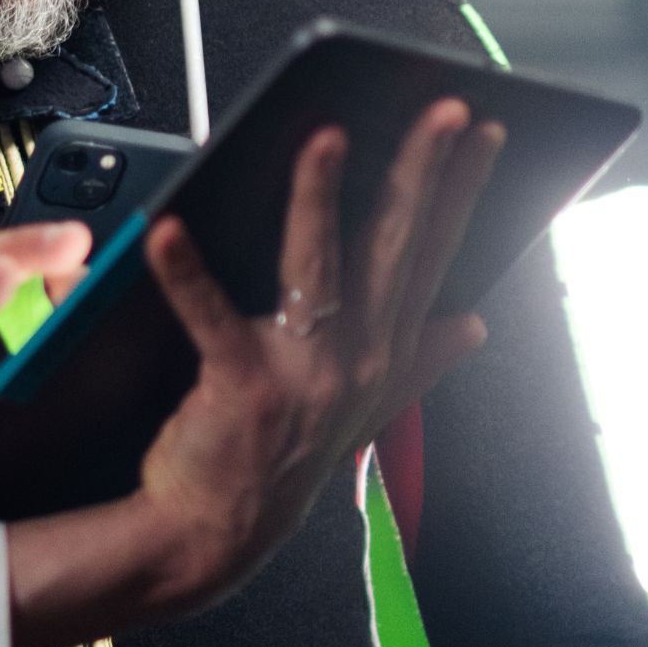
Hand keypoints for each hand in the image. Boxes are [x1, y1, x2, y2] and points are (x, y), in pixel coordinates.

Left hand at [5, 99, 503, 646]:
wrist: (215, 536)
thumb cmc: (280, 460)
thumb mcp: (366, 412)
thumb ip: (420, 361)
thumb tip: (471, 323)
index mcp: (383, 352)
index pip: (430, 252)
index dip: (459, 189)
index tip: (483, 130)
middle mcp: (358, 360)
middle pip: (395, 247)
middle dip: (422, 172)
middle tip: (442, 110)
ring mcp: (305, 375)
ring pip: (320, 268)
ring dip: (321, 199)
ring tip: (323, 140)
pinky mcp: (244, 386)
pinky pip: (212, 317)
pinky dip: (186, 273)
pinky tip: (164, 231)